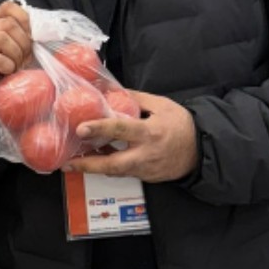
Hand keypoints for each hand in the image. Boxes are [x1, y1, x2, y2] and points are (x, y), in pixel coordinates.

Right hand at [0, 1, 33, 112]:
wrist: (0, 100)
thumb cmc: (14, 74)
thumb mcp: (24, 51)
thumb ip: (30, 36)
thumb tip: (49, 28)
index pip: (8, 8)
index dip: (24, 19)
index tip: (32, 37)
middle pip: (6, 24)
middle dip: (23, 42)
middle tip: (25, 58)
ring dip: (16, 54)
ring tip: (17, 66)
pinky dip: (8, 66)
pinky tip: (9, 73)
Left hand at [63, 91, 197, 182]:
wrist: (201, 151)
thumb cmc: (182, 125)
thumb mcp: (162, 105)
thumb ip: (137, 99)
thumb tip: (113, 91)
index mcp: (149, 133)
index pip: (121, 130)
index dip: (100, 128)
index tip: (81, 128)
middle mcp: (145, 155)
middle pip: (112, 165)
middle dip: (88, 165)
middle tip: (67, 163)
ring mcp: (145, 169)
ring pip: (115, 171)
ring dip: (94, 167)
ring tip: (74, 161)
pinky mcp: (145, 178)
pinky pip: (123, 173)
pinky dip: (108, 167)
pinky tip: (95, 160)